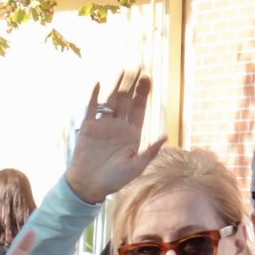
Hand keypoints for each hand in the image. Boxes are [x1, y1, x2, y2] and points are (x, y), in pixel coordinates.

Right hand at [64, 70, 166, 204]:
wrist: (88, 186)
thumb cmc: (113, 180)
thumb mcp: (136, 167)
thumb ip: (150, 151)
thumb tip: (166, 136)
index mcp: (132, 135)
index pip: (139, 109)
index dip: (144, 94)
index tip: (148, 79)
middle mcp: (118, 127)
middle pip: (127, 101)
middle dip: (133, 85)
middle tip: (139, 68)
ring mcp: (103, 126)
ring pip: (111, 101)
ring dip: (117, 85)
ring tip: (123, 70)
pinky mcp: (88, 128)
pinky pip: (92, 108)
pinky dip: (94, 96)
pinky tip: (99, 83)